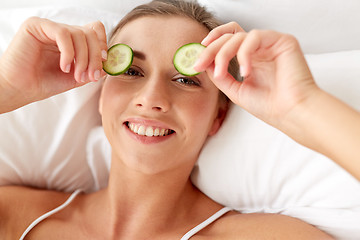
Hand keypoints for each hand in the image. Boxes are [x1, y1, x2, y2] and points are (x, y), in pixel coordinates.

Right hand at [0, 17, 106, 111]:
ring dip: (83, 58)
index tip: (103, 65)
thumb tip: (109, 63)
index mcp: (72, 41)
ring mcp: (50, 27)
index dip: (102, 46)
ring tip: (76, 75)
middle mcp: (62, 32)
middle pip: (91, 33)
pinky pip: (63, 34)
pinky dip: (69, 53)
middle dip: (95, 57)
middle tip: (91, 76)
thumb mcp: (76, 77)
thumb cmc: (44, 83)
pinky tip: (64, 67)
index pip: (95, 32)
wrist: (20, 90)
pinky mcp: (36, 25)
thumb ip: (93, 69)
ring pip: (79, 34)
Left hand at [195, 22, 319, 128]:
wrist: (291, 113)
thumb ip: (219, 75)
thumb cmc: (268, 105)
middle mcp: (260, 49)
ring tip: (221, 73)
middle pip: (228, 35)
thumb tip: (203, 61)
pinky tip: (245, 72)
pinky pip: (255, 37)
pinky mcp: (283, 41)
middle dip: (210, 49)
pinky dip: (244, 54)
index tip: (196, 61)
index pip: (226, 42)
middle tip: (199, 63)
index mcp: (250, 58)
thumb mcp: (235, 90)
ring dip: (223, 53)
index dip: (209, 47)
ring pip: (238, 35)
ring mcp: (270, 44)